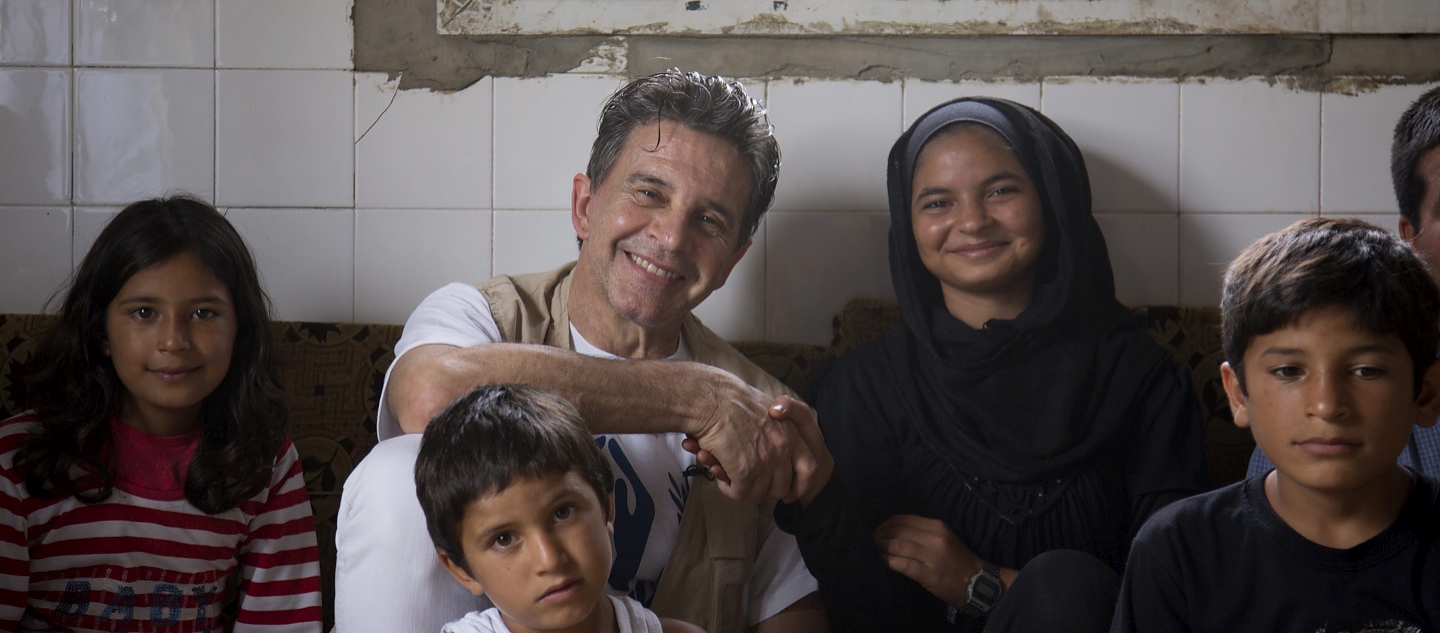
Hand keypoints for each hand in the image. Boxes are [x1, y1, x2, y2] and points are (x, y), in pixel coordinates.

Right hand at [680, 367, 792, 502]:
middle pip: (783, 487)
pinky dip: (727, 489)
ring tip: (728, 475)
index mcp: (792, 432)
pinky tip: (718, 472)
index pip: (810, 469)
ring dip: (742, 489)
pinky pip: (739, 493)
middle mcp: (784, 447)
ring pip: (759, 494)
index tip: (789, 492)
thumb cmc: (730, 399)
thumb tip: (770, 455)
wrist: (710, 398)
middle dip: (764, 491)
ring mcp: (766, 460)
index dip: (800, 485)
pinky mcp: (746, 469)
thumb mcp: (766, 410)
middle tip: (747, 484)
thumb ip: (776, 432)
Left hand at [873, 515, 980, 607]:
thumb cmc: (957, 559)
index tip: (876, 531)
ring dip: (881, 549)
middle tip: (871, 543)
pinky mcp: (929, 574)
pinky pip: (902, 564)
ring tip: (874, 552)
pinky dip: (889, 562)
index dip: (885, 524)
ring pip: (897, 546)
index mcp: (936, 526)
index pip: (903, 519)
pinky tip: (882, 563)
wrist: (977, 581)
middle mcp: (934, 537)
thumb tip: (893, 530)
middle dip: (879, 537)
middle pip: (897, 532)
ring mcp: (932, 556)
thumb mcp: (943, 537)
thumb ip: (921, 532)